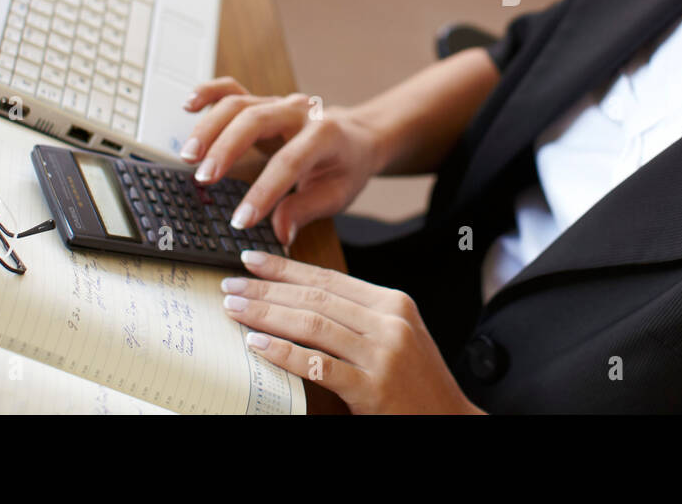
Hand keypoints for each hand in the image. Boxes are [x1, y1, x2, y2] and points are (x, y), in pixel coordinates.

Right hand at [181, 77, 385, 246]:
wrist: (357, 137)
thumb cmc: (346, 166)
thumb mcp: (338, 193)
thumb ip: (306, 210)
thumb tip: (279, 232)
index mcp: (325, 135)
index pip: (289, 161)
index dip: (263, 191)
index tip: (240, 220)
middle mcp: (299, 112)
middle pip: (256, 120)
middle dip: (226, 148)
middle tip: (203, 179)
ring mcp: (278, 102)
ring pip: (238, 103)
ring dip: (209, 127)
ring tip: (188, 156)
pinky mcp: (262, 102)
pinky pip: (232, 89)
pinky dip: (209, 94)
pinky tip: (188, 105)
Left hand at [222, 250, 484, 413]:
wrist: (450, 420)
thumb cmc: (418, 382)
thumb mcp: (396, 337)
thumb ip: (359, 316)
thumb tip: (304, 299)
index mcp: (394, 304)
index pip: (329, 278)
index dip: (287, 268)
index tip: (252, 260)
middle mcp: (389, 323)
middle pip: (316, 297)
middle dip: (267, 289)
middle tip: (231, 285)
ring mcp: (382, 355)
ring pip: (313, 325)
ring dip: (267, 315)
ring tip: (235, 310)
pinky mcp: (373, 388)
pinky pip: (319, 365)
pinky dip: (284, 353)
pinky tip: (258, 345)